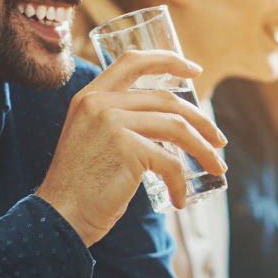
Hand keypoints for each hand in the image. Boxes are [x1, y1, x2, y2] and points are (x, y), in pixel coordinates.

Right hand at [36, 51, 225, 245]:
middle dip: (201, 120)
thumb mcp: (94, 140)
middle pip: (167, 99)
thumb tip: (171, 127)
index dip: (168, 61)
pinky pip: (170, 162)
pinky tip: (181, 198)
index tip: (195, 70)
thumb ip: (120, 124)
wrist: (59, 216)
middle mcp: (100, 103)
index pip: (133, 61)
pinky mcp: (128, 149)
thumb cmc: (81, 186)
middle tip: (219, 140)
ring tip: (218, 166)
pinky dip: (181, 182)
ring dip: (203, 148)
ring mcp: (113, 123)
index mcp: (91, 96)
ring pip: (177, 127)